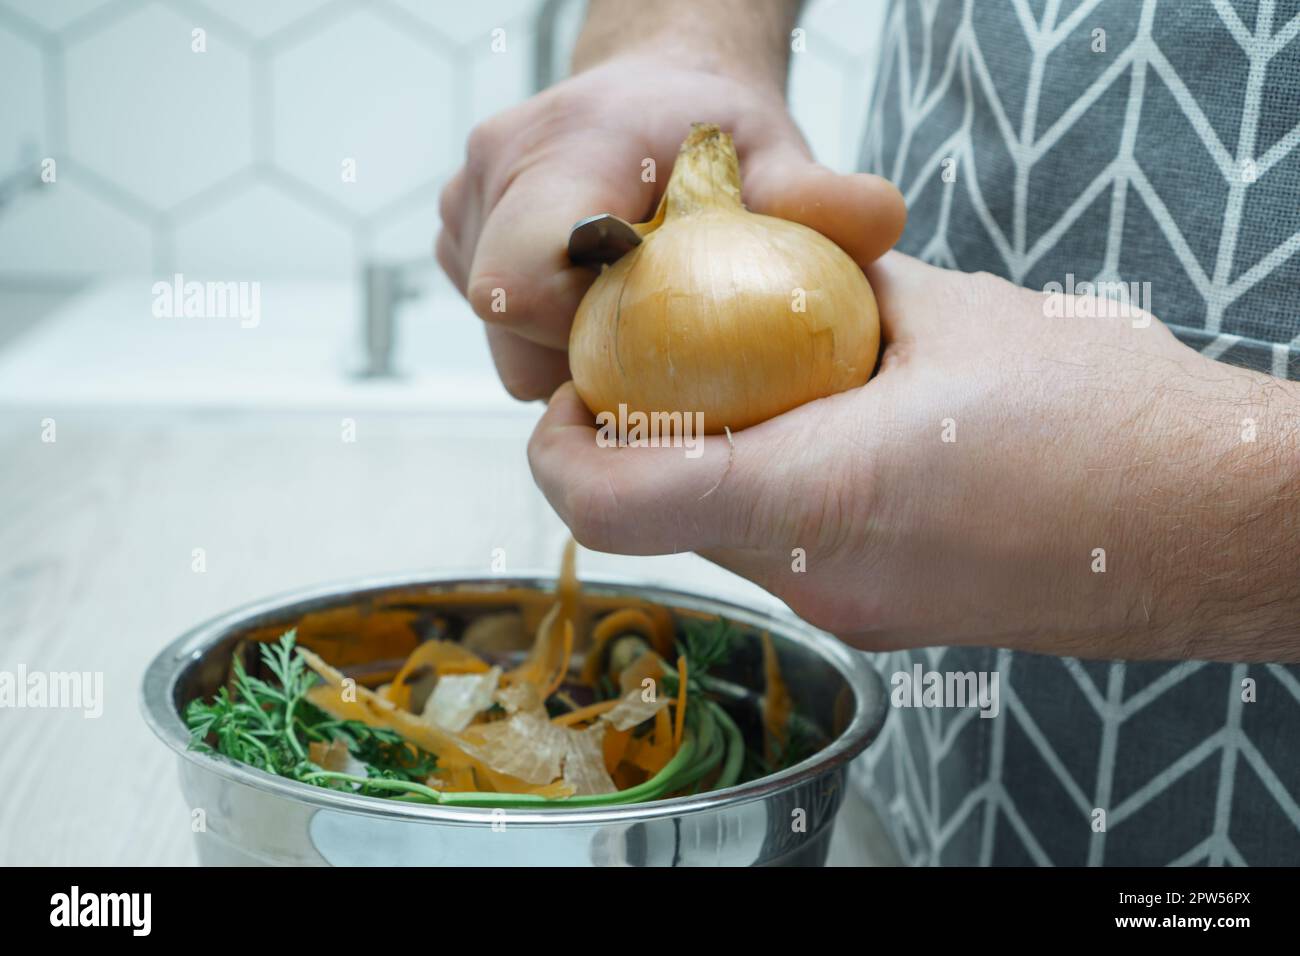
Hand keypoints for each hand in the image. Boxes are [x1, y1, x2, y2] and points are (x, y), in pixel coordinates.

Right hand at [436, 54, 905, 399]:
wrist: (653, 96)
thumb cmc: (715, 133)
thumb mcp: (775, 156)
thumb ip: (819, 198)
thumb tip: (884, 221)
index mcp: (560, 150)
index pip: (524, 278)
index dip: (584, 333)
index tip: (658, 331)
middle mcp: (489, 175)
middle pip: (513, 330)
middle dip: (587, 356)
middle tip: (664, 339)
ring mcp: (460, 211)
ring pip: (503, 341)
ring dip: (570, 352)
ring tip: (637, 315)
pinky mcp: (456, 240)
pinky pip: (499, 329)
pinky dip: (550, 338)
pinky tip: (602, 306)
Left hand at [528, 253, 1299, 660]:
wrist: (1214, 525)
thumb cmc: (1106, 417)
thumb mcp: (952, 316)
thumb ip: (837, 298)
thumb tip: (777, 278)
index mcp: (815, 499)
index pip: (617, 504)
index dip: (557, 455)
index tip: (564, 403)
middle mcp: (817, 581)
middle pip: (664, 518)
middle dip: (639, 444)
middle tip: (662, 362)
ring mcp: (853, 614)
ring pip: (726, 537)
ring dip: (714, 465)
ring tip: (768, 383)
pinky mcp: (888, 620)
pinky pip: (789, 553)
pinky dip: (775, 492)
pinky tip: (835, 430)